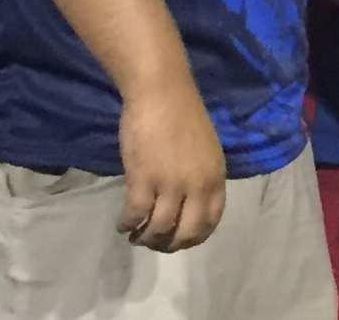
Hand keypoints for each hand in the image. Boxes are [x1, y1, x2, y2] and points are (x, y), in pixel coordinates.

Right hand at [116, 81, 226, 253]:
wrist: (162, 93)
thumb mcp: (205, 150)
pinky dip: (127, 224)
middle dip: (170, 244)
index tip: (180, 240)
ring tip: (135, 236)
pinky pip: (136, 214)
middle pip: (188, 232)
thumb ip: (201, 176)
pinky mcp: (143, 179)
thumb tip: (189, 201)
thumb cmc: (182, 115)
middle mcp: (198, 185)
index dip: (195, 237)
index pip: (211, 220)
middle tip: (155, 244)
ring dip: (145, 238)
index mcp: (216, 177)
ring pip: (160, 228)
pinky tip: (122, 224)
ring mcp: (171, 184)